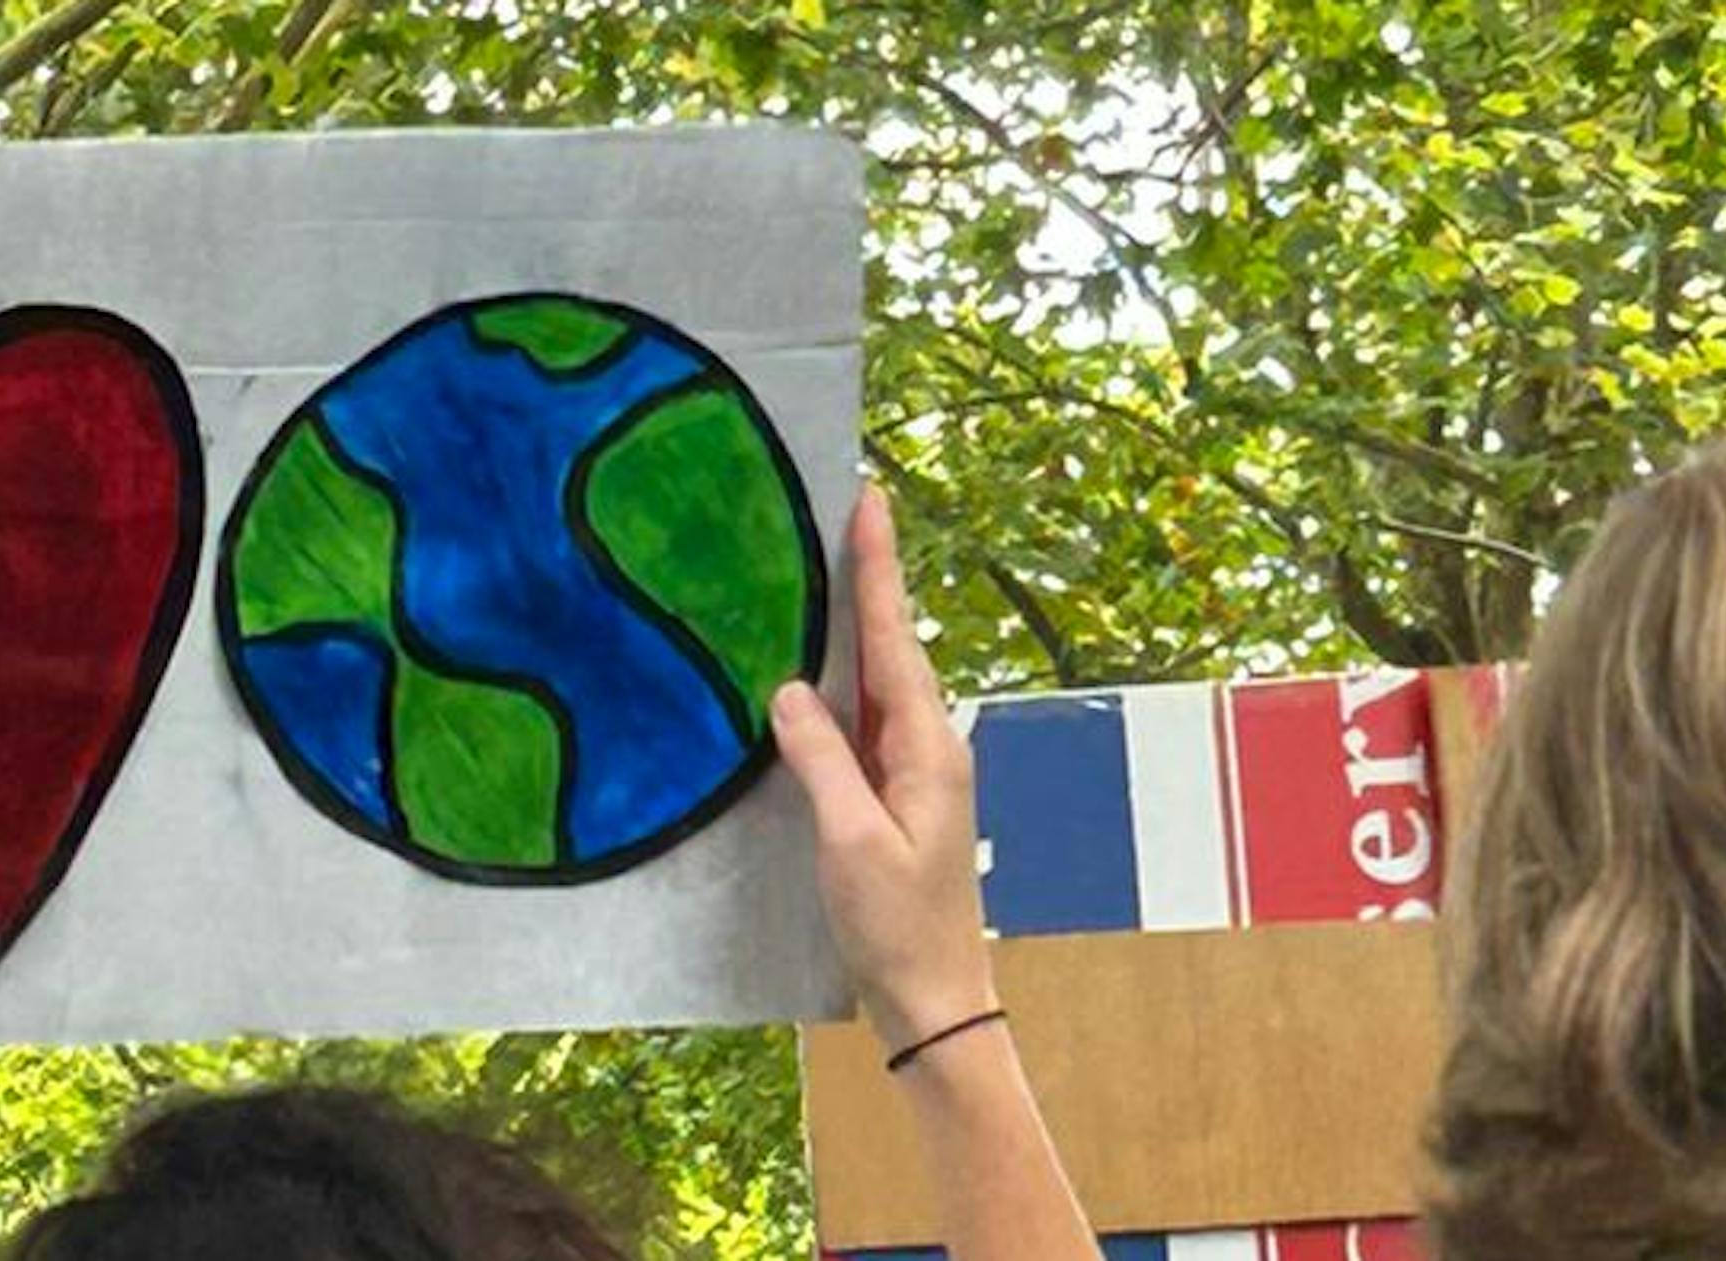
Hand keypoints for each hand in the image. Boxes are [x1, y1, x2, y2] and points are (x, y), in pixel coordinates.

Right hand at [774, 486, 998, 1053]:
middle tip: (846, 511)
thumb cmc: (897, 927)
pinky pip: (865, 721)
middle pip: (893, 646)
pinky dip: (841, 684)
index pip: (896, 638)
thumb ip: (822, 762)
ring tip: (826, 569)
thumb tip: (789, 690)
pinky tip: (813, 673)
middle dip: (869, 579)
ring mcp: (916, 772)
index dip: (879, 567)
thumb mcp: (849, 842)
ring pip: (879, 682)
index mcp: (927, 748)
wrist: (935, 997)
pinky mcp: (896, 797)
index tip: (870, 499)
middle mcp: (930, 747)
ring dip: (854, 627)